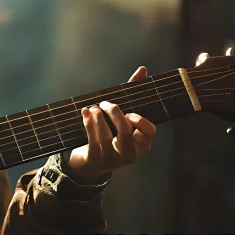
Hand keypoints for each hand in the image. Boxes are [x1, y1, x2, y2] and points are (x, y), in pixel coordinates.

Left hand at [67, 66, 156, 182]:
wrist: (90, 164)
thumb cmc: (111, 135)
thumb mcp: (123, 118)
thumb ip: (133, 94)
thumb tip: (142, 69)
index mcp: (142, 145)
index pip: (150, 131)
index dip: (139, 119)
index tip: (129, 112)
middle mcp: (130, 154)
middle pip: (125, 131)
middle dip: (114, 112)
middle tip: (106, 103)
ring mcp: (112, 159)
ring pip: (105, 135)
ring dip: (97, 116)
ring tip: (93, 108)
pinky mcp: (95, 159)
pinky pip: (92, 139)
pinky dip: (87, 122)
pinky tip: (84, 112)